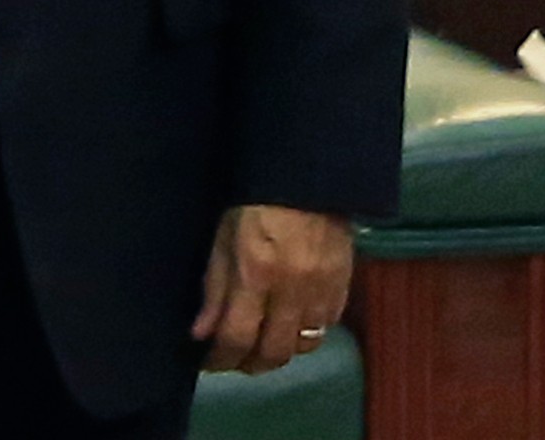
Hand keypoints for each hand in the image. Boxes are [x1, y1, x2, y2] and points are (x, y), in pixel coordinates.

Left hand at [191, 204, 352, 372]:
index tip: (207, 362)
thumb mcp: (223, 239)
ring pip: (301, 347)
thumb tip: (201, 333)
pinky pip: (324, 328)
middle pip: (273, 353)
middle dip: (248, 364)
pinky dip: (304, 334)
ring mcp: (322, 293)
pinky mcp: (343, 289)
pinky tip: (288, 324)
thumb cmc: (253, 203)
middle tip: (232, 360)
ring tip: (259, 345)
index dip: (220, 358)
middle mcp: (291, 291)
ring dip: (277, 352)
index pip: (237, 337)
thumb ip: (215, 288)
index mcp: (256, 274)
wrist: (308, 181)